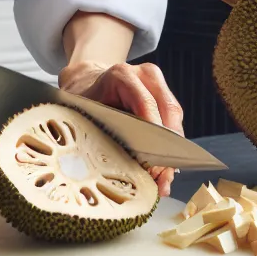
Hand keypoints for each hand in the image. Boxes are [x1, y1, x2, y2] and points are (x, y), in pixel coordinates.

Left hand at [59, 59, 183, 197]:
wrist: (86, 81)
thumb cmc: (83, 98)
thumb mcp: (81, 112)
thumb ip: (97, 132)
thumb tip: (116, 166)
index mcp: (122, 75)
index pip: (146, 105)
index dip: (152, 137)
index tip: (152, 165)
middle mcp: (145, 75)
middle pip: (168, 112)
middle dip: (167, 150)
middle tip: (161, 179)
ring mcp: (157, 83)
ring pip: (175, 119)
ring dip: (172, 151)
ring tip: (163, 180)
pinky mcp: (164, 95)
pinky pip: (173, 122)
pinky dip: (170, 146)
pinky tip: (163, 169)